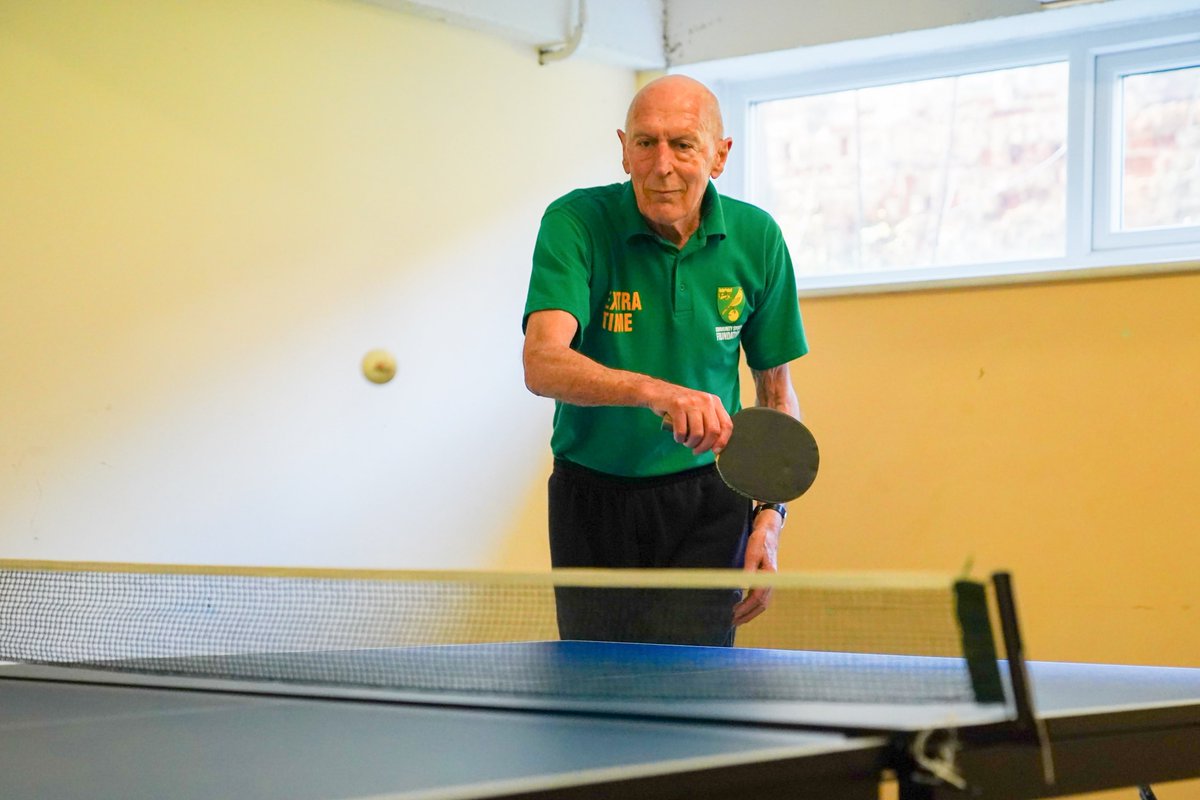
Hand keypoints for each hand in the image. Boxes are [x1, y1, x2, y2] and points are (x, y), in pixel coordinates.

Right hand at [655, 390, 732, 455]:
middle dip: (704, 446)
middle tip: (696, 450)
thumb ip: (709, 423)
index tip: (715, 451)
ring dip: (691, 443)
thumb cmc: (680, 405)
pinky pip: (682, 431)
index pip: (727, 425)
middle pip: (713, 431)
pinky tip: (678, 437)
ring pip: (698, 433)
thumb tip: (717, 447)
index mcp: (714, 401)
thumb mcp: (699, 409)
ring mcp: (691, 402)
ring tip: (685, 442)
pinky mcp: (677, 405)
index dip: (723, 441)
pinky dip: (679, 439)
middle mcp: (706, 400)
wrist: (657, 391)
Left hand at [732, 507, 781, 625]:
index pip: (756, 598)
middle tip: (730, 622)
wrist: (768, 532)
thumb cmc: (760, 540)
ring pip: (761, 604)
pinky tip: (741, 609)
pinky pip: (760, 599)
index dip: (744, 608)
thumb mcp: (752, 551)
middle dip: (746, 615)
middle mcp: (771, 581)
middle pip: (760, 605)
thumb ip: (748, 569)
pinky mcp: (766, 581)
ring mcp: (770, 582)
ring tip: (735, 620)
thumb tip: (741, 585)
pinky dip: (752, 607)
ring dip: (749, 613)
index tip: (732, 614)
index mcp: (769, 576)